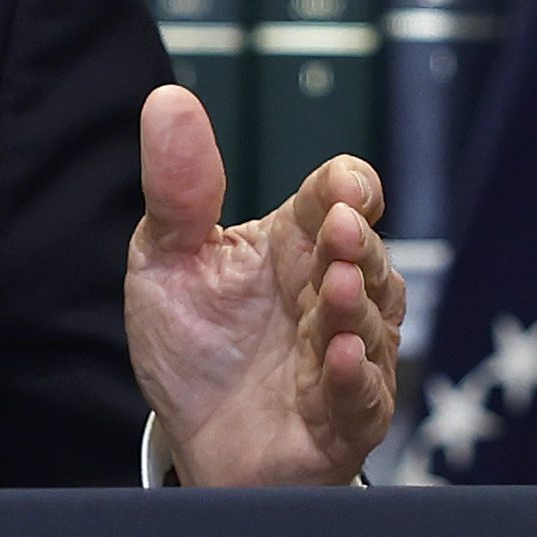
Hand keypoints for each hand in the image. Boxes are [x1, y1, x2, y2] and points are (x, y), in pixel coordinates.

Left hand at [124, 84, 401, 487]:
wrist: (193, 437)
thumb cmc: (195, 345)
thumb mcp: (166, 260)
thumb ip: (176, 189)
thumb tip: (167, 99)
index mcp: (296, 244)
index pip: (340, 198)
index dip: (350, 187)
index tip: (344, 187)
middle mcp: (331, 293)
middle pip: (365, 257)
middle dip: (357, 244)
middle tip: (342, 230)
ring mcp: (346, 355)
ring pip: (370, 324)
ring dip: (356, 305)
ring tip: (336, 286)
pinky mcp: (345, 418)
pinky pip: (362, 397)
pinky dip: (355, 377)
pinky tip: (339, 357)